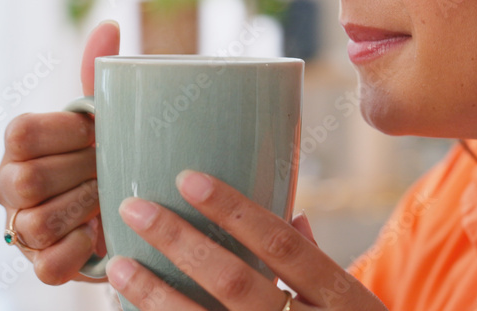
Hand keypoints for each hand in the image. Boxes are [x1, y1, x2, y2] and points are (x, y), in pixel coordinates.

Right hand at [0, 20, 119, 283]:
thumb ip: (100, 73)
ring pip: (36, 223)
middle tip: (110, 167)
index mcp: (21, 142)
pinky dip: (78, 249)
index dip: (67, 133)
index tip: (97, 133)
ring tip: (107, 197)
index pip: (22, 132)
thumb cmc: (106, 150)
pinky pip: (48, 265)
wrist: (124, 203)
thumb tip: (109, 26)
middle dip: (81, 173)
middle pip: (27, 181)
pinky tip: (98, 230)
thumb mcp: (105, 113)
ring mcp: (22, 228)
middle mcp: (10, 185)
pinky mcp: (43, 264)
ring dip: (83, 209)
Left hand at [105, 170, 388, 310]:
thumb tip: (293, 217)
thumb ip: (320, 266)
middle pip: (234, 281)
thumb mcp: (359, 306)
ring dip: (154, 294)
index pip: (282, 245)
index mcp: (341, 300)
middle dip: (179, 242)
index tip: (188, 178)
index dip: (234, 210)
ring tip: (118, 264)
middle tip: (134, 208)